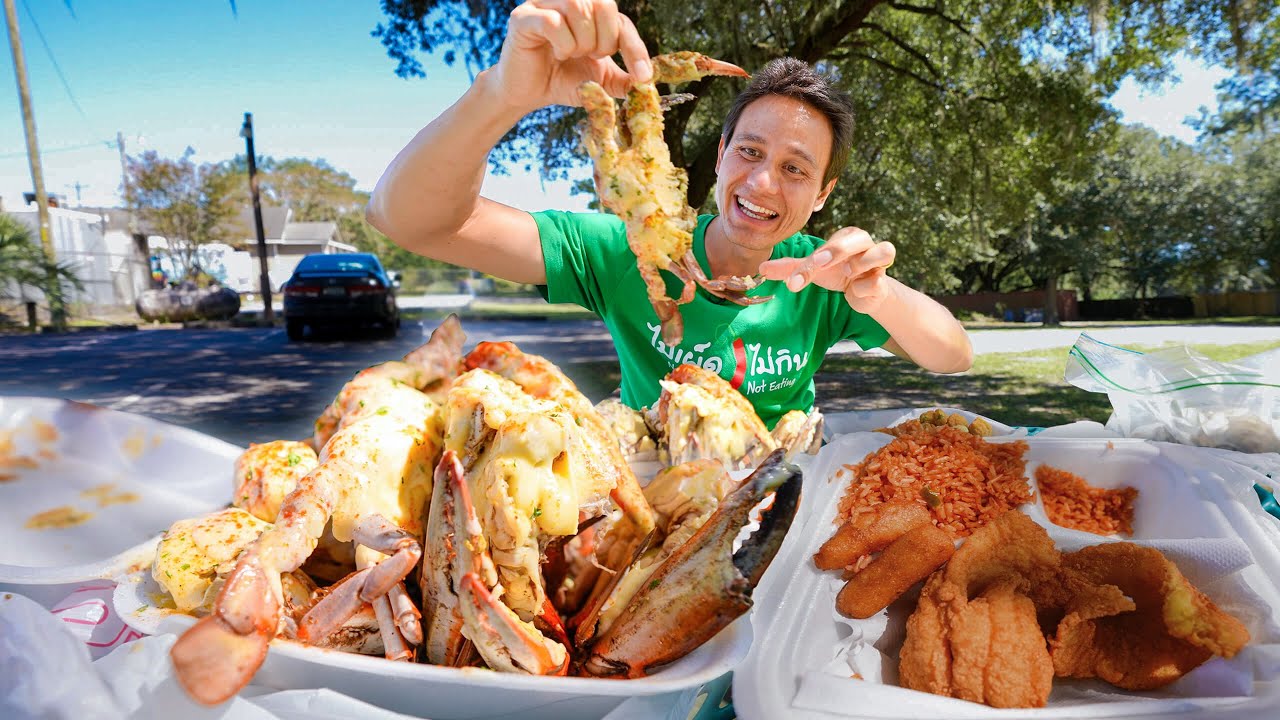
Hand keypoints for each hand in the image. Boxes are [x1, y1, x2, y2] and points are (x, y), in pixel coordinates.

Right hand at [488, 0, 651, 113]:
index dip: (635, 47)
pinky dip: (563, 43)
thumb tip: (647, 85)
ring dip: (583, 41)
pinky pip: (552, 21)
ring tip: (572, 55)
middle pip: (603, 3)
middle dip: (605, 40)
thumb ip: (623, 81)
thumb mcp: (599, 82)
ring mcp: (544, 5)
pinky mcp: (523, 17)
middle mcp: (567, 2)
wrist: (527, 94)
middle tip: (592, 57)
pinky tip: (557, 55)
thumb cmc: (561, 80)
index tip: (643, 77)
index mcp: (589, 12)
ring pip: (578, 7)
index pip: (620, 19)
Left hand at [758, 226, 896, 313]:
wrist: (862, 293)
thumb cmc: (838, 273)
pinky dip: (867, 285)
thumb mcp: (814, 270)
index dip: (811, 262)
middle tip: (821, 263)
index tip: (794, 280)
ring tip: (848, 272)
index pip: (829, 245)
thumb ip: (790, 269)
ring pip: (883, 250)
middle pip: (859, 237)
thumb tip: (760, 269)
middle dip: (838, 249)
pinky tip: (856, 290)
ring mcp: (877, 261)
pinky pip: (879, 279)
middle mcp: (864, 244)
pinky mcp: (884, 279)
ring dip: (862, 263)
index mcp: (845, 237)